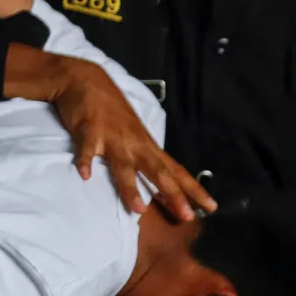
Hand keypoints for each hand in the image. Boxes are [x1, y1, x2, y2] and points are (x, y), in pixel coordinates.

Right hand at [10, 48, 213, 221]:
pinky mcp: (90, 131)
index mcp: (147, 145)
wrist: (86, 79)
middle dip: (173, 194)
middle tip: (186, 216)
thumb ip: (143, 155)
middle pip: (158, 172)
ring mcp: (113, 138)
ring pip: (124, 166)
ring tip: (138, 208)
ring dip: (131, 187)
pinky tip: (85, 175)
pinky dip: (86, 161)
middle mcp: (135, 143)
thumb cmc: (110, 109)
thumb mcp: (133, 133)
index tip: (210, 207)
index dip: (193, 189)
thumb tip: (158, 180)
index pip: (176, 170)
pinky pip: (88, 149)